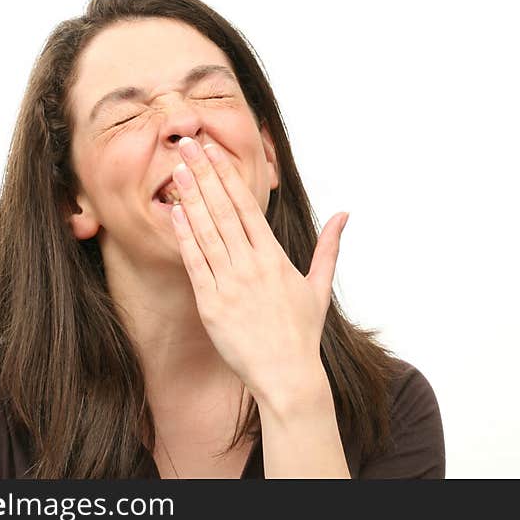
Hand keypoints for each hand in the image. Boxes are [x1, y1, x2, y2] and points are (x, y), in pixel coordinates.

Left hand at [168, 136, 348, 408]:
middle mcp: (251, 265)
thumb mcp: (319, 286)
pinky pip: (195, 264)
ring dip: (190, 198)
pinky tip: (173, 214)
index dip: (227, 175)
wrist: (287, 376)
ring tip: (176, 169)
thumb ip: (328, 246)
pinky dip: (183, 237)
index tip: (214, 150)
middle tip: (187, 143)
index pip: (247, 205)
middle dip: (204, 174)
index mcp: (274, 257)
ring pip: (207, 231)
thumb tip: (345, 215)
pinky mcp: (211, 305)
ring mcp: (229, 284)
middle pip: (224, 210)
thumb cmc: (302, 333)